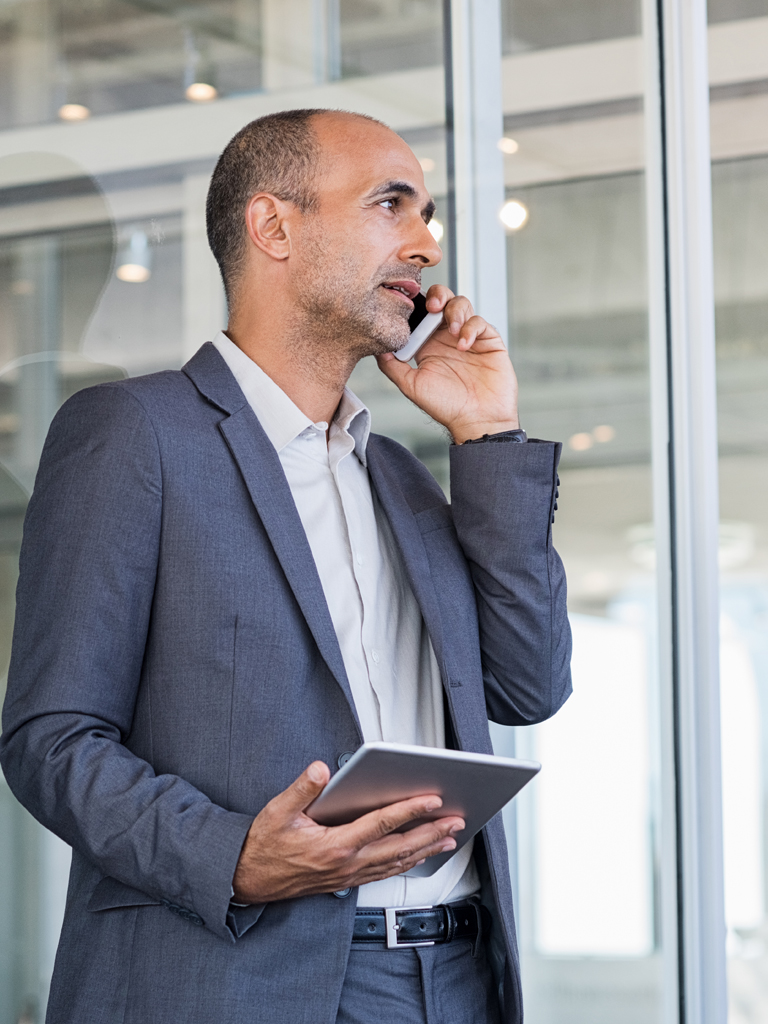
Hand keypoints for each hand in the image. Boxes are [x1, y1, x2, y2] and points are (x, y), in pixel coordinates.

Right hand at [232, 761, 464, 903]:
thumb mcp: (277, 812)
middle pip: (399, 847)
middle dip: (431, 832)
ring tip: (450, 838)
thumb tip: (322, 770)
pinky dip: (408, 863)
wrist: (247, 880)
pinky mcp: (347, 880)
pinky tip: (420, 856)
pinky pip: (385, 872)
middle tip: (456, 819)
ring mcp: (349, 875)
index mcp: (334, 845)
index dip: (409, 810)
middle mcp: (347, 864)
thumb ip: (302, 789)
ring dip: (426, 850)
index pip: (381, 824)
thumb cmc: (263, 845)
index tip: (432, 798)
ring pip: (397, 863)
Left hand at [376, 286, 519, 443]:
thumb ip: (391, 366)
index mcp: (428, 344)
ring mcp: (469, 337)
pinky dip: (470, 328)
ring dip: (454, 311)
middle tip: (432, 307)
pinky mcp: (489, 341)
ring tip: (451, 332)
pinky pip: (480, 322)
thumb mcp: (411, 386)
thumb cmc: (446, 407)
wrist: (477, 422)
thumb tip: (376, 347)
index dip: (416, 304)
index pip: (421, 312)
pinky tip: (464, 345)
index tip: (409, 305)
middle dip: (437, 296)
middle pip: (442, 300)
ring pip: (462, 304)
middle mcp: (447, 337)